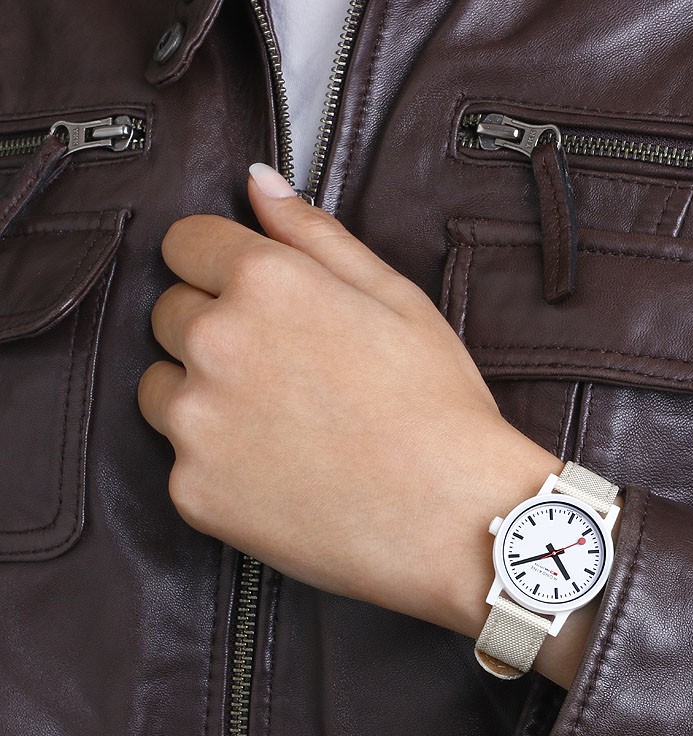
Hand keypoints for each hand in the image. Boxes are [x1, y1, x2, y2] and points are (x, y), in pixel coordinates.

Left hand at [137, 162, 559, 629]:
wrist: (453, 519)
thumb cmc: (440, 409)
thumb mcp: (398, 300)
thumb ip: (316, 234)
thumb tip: (257, 183)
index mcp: (265, 283)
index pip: (185, 243)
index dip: (219, 266)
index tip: (250, 297)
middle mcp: (215, 344)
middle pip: (170, 316)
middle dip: (215, 332)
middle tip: (286, 373)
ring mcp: (197, 423)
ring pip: (162, 389)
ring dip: (202, 397)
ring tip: (280, 427)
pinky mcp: (194, 490)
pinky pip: (183, 461)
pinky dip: (219, 465)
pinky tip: (281, 475)